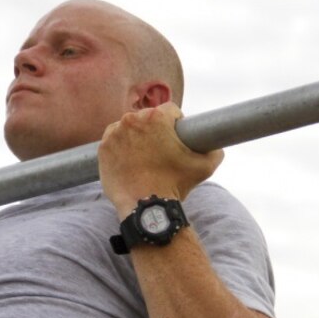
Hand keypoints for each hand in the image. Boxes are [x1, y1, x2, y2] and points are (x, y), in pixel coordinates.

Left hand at [98, 103, 222, 213]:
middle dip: (155, 130)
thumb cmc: (175, 184)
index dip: (176, 123)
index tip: (177, 136)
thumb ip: (215, 150)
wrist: (146, 207)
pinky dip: (121, 147)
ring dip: (136, 136)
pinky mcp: (103, 148)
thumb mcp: (205, 166)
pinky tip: (130, 159)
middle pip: (147, 118)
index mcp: (156, 118)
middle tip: (160, 150)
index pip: (170, 110)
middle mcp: (132, 120)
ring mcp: (114, 133)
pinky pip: (114, 140)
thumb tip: (216, 145)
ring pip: (129, 127)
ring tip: (144, 156)